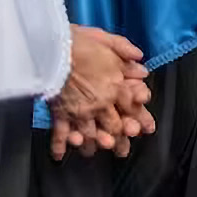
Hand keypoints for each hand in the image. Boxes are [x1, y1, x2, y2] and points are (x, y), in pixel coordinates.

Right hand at [48, 26, 153, 159]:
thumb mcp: (107, 40)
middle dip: (120, 140)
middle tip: (122, 151)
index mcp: (115, 85)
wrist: (50, 47)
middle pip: (115, 126)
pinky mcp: (60, 113)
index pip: (133, 106)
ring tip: (95, 153)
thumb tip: (142, 66)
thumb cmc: (78, 41)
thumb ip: (126, 52)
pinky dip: (60, 146)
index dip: (141, 118)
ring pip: (91, 135)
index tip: (146, 129)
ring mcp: (80, 111)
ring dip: (95, 146)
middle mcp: (101, 103)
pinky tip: (60, 156)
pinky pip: (61, 133)